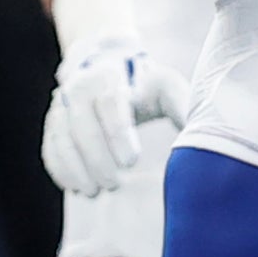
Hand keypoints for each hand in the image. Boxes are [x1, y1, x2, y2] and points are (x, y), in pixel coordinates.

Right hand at [42, 40, 178, 195]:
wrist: (106, 63)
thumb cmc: (145, 82)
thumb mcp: (167, 87)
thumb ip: (184, 108)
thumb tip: (207, 137)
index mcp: (111, 77)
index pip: (110, 103)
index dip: (118, 133)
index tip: (131, 162)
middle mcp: (79, 88)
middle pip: (80, 125)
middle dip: (96, 159)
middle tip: (114, 185)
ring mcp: (61, 106)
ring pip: (60, 139)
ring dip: (75, 169)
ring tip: (95, 192)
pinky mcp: (52, 123)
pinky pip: (50, 148)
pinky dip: (61, 170)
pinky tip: (78, 188)